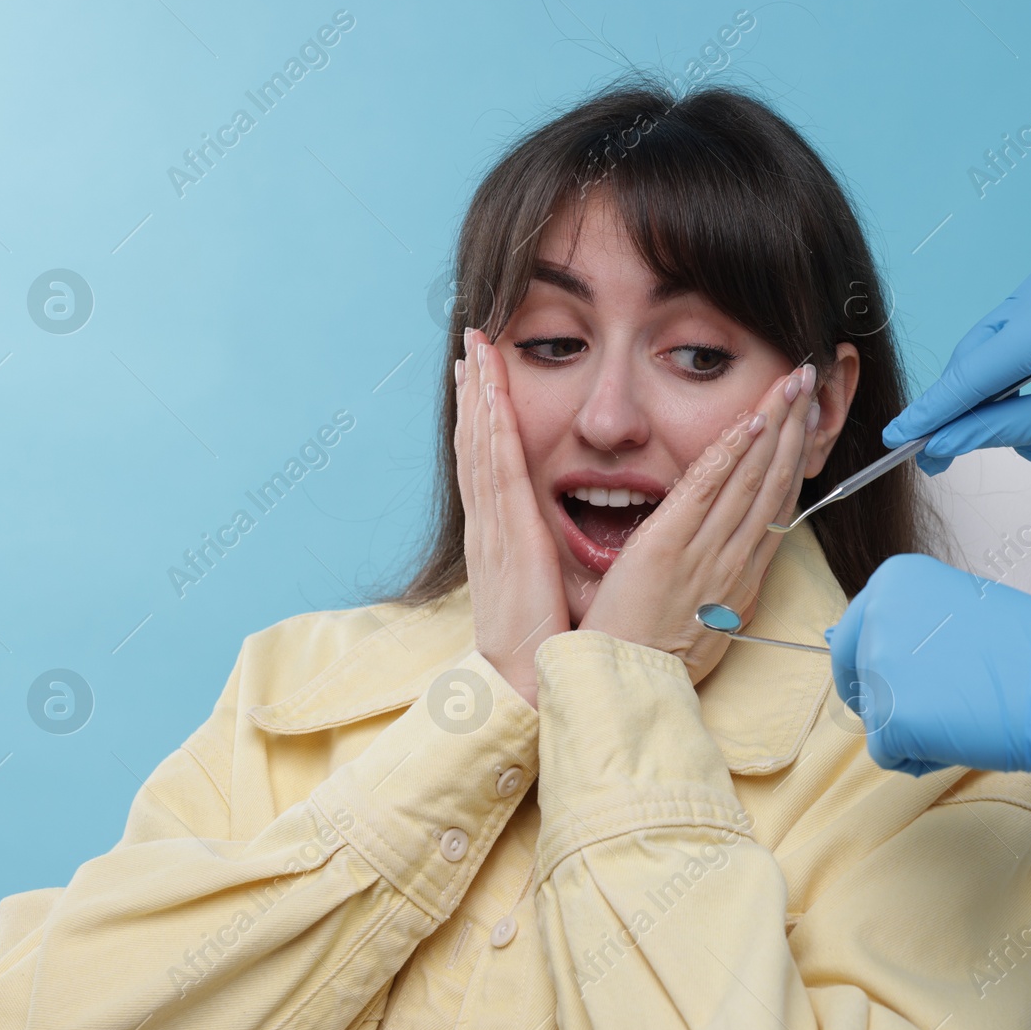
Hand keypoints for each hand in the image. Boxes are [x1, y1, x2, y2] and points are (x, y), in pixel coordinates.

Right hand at [454, 327, 569, 708]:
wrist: (526, 686)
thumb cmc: (543, 648)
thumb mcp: (544, 592)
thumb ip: (547, 561)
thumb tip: (559, 541)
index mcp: (503, 541)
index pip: (490, 466)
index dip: (485, 419)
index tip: (483, 378)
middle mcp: (491, 527)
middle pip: (478, 445)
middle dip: (474, 392)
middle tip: (471, 343)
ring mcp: (494, 529)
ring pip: (483, 446)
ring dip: (478, 395)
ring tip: (475, 350)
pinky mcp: (509, 536)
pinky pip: (499, 469)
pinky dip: (492, 427)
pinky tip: (491, 395)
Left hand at [579, 363, 819, 683]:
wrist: (625, 687)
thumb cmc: (652, 660)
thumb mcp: (703, 628)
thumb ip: (718, 591)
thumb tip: (729, 569)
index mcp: (741, 580)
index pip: (777, 507)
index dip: (794, 459)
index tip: (804, 422)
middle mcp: (735, 563)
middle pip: (775, 483)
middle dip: (794, 428)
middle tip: (807, 382)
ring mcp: (707, 554)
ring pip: (752, 478)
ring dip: (774, 424)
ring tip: (789, 383)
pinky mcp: (669, 547)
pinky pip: (708, 489)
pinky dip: (732, 452)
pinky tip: (751, 419)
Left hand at [824, 553, 1030, 781]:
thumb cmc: (1029, 652)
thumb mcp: (958, 611)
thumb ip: (913, 626)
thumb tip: (880, 657)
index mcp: (894, 579)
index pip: (852, 632)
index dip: (868, 667)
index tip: (890, 684)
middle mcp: (876, 612)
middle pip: (854, 675)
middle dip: (880, 700)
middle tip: (925, 711)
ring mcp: (880, 663)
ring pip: (872, 717)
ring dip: (909, 729)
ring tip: (963, 715)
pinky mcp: (890, 715)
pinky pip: (886, 753)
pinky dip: (917, 758)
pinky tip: (960, 738)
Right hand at [885, 248, 1030, 474]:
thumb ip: (1002, 429)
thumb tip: (946, 445)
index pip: (973, 371)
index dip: (932, 411)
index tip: (896, 439)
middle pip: (979, 354)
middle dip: (968, 407)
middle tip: (950, 457)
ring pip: (999, 343)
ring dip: (999, 391)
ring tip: (1027, 441)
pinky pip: (1022, 327)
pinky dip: (1022, 367)